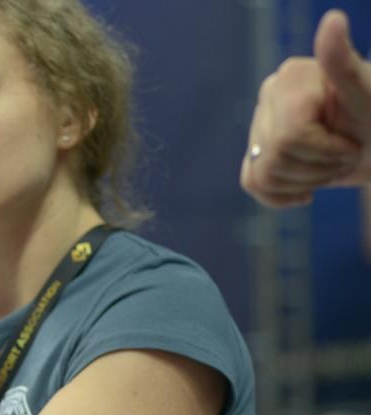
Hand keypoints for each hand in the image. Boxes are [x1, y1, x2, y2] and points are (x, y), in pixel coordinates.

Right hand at [240, 10, 370, 207]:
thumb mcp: (368, 94)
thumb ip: (342, 62)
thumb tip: (333, 19)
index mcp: (290, 79)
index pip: (290, 138)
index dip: (325, 152)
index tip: (352, 143)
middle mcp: (268, 97)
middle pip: (274, 158)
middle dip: (317, 169)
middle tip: (345, 156)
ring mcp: (259, 125)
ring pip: (263, 175)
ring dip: (305, 182)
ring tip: (330, 166)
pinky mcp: (257, 151)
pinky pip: (252, 183)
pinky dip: (280, 196)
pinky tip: (306, 192)